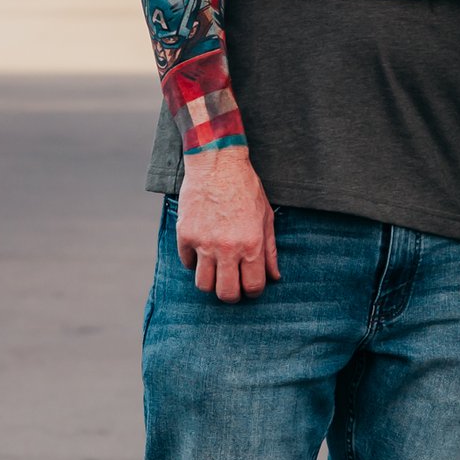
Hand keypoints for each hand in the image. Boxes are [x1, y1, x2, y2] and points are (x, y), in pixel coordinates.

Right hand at [176, 146, 280, 301]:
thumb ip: (270, 250)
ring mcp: (204, 243)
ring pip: (203, 284)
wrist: (217, 164)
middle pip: (226, 293)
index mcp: (251, 244)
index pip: (252, 287)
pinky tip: (201, 251)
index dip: (253, 292)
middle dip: (231, 295)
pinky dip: (194, 262)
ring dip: (211, 282)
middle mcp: (227, 248)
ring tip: (216, 271)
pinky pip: (187, 263)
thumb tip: (275, 276)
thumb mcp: (266, 217)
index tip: (250, 286)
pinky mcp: (185, 235)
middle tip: (232, 285)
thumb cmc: (245, 188)